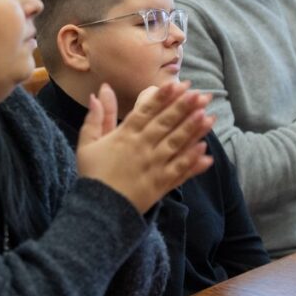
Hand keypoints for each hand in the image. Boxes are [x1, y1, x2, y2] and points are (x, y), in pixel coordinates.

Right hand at [76, 81, 214, 212]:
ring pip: (176, 144)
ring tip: (208, 116)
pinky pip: (180, 170)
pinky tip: (206, 151)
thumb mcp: (87, 143)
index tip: (178, 85)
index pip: (146, 111)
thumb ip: (95, 117)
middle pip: (166, 124)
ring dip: (193, 129)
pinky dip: (193, 161)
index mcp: (125, 136)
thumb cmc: (93, 174)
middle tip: (201, 94)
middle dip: (184, 107)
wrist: (99, 210)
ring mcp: (154, 166)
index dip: (163, 97)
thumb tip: (101, 90)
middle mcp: (142, 147)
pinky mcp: (162, 184)